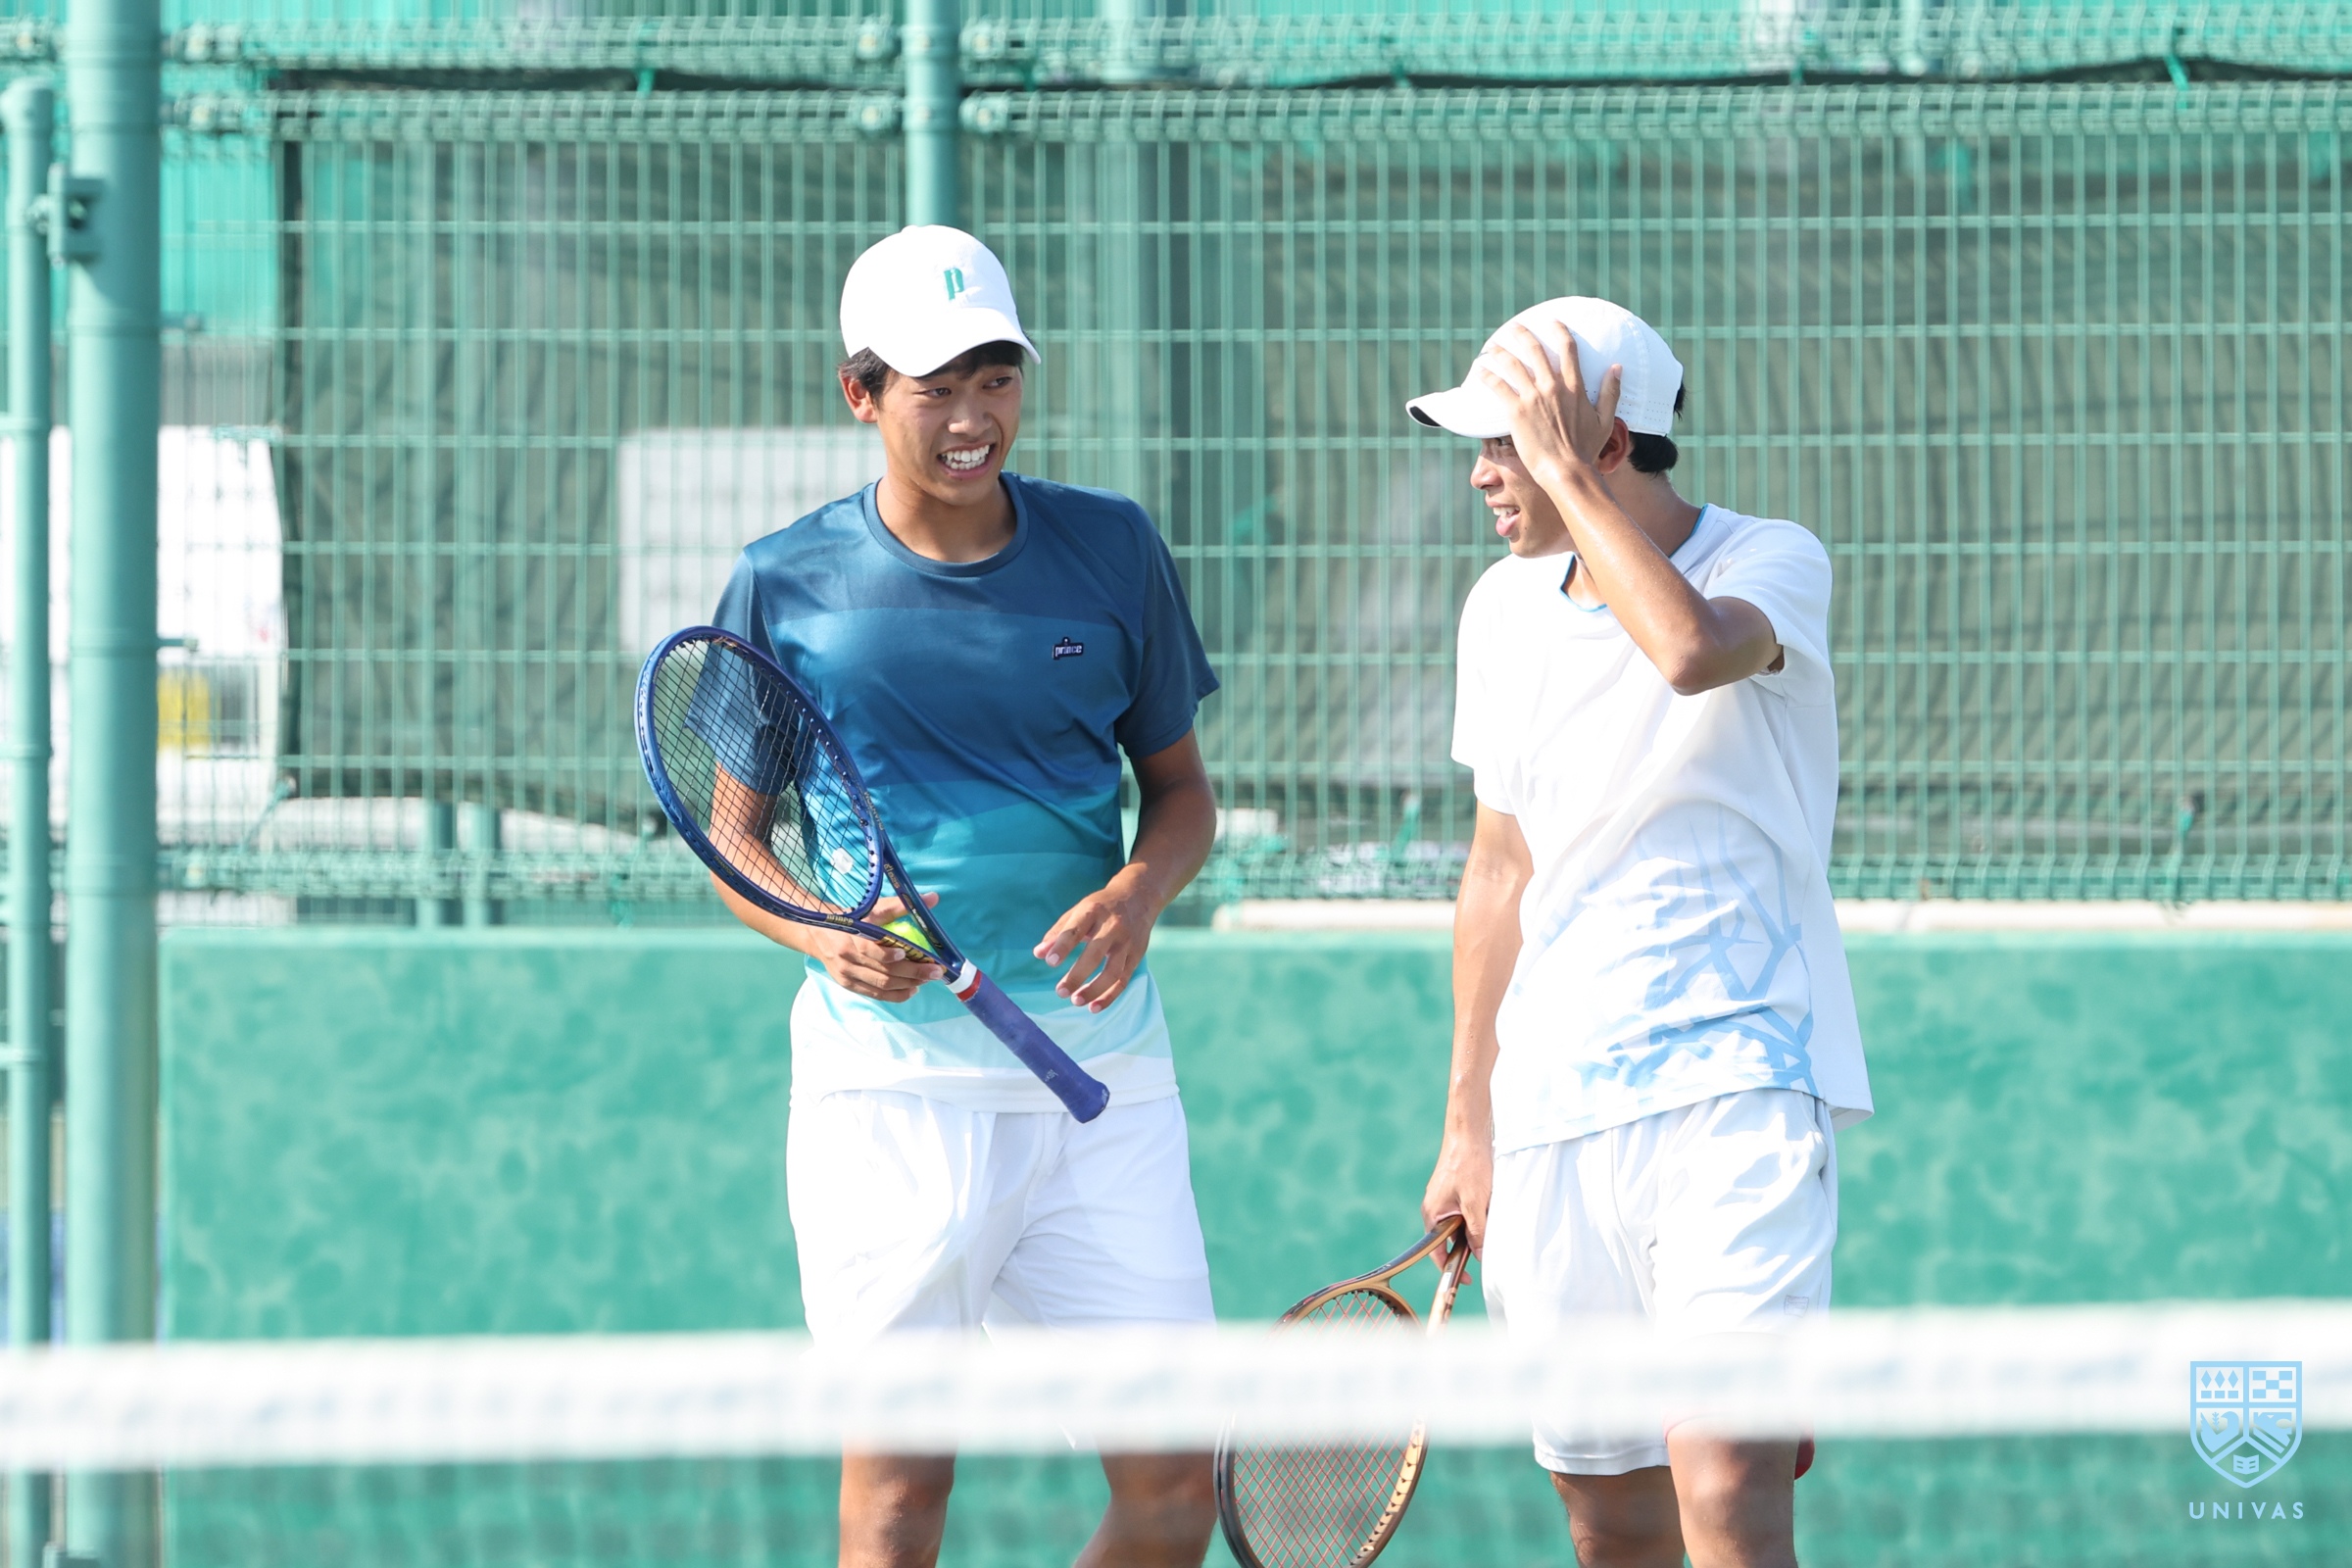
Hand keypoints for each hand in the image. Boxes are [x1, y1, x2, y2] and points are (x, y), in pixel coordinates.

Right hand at [805, 892, 943, 1002]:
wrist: (819, 933)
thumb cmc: (852, 918)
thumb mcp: (872, 909)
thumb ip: (901, 905)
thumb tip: (933, 898)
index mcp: (851, 937)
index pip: (870, 951)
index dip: (889, 955)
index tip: (907, 952)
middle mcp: (847, 959)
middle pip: (882, 972)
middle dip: (912, 972)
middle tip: (934, 971)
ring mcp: (847, 975)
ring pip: (881, 985)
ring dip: (907, 984)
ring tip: (926, 979)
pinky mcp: (848, 985)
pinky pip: (875, 994)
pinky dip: (895, 995)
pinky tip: (911, 989)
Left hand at [1034, 882, 1157, 1012]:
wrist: (1138, 897)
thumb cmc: (1100, 907)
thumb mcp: (1078, 911)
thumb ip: (1058, 933)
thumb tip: (1039, 954)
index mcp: (1093, 911)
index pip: (1076, 930)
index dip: (1062, 946)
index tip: (1050, 962)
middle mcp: (1113, 926)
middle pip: (1096, 953)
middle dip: (1078, 975)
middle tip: (1060, 992)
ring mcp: (1127, 942)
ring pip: (1113, 971)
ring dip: (1095, 989)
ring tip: (1076, 1001)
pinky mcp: (1136, 955)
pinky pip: (1124, 980)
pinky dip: (1110, 996)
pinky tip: (1094, 1007)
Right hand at [1422, 1127, 1495, 1256]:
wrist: (1468, 1133)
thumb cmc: (1469, 1165)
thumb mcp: (1476, 1203)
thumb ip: (1477, 1231)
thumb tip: (1481, 1255)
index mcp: (1432, 1215)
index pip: (1436, 1252)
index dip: (1450, 1268)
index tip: (1465, 1279)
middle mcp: (1434, 1209)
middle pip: (1450, 1239)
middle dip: (1469, 1245)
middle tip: (1488, 1248)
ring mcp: (1443, 1199)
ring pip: (1460, 1225)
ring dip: (1475, 1228)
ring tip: (1489, 1219)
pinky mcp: (1453, 1190)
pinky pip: (1464, 1211)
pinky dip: (1477, 1215)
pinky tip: (1489, 1207)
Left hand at [1474, 318, 1623, 479]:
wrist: (1566, 470)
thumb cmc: (1587, 450)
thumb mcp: (1605, 420)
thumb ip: (1611, 391)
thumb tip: (1617, 367)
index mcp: (1574, 387)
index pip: (1568, 349)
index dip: (1559, 331)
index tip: (1552, 322)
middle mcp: (1553, 386)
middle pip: (1535, 350)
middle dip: (1522, 334)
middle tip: (1514, 328)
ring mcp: (1533, 397)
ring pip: (1513, 364)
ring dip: (1500, 352)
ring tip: (1491, 346)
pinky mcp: (1516, 411)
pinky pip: (1498, 386)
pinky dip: (1487, 376)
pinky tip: (1480, 370)